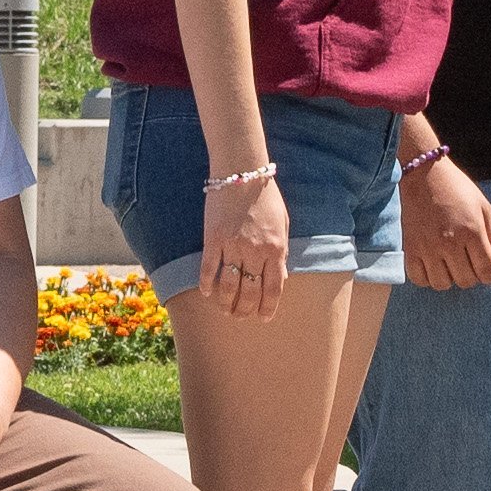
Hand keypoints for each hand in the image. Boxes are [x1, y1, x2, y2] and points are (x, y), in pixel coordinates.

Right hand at [199, 161, 289, 320]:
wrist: (242, 172)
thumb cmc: (265, 197)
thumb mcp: (283, 225)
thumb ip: (281, 252)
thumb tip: (281, 277)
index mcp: (276, 249)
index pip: (273, 289)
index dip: (268, 308)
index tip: (263, 318)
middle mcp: (255, 251)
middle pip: (250, 292)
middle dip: (246, 310)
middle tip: (241, 316)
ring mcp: (233, 246)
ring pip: (229, 286)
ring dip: (227, 303)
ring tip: (226, 310)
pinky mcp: (213, 239)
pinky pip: (209, 268)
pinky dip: (207, 284)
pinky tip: (207, 293)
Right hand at [402, 145, 490, 291]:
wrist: (423, 173)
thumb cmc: (457, 188)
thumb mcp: (483, 208)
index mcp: (472, 232)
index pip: (487, 272)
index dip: (490, 275)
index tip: (487, 268)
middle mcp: (449, 243)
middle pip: (466, 281)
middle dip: (472, 276)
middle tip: (468, 262)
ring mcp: (427, 247)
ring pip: (442, 284)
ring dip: (450, 278)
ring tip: (450, 264)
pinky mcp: (410, 248)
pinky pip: (419, 279)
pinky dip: (427, 278)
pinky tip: (433, 266)